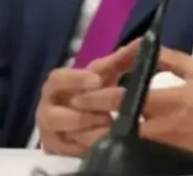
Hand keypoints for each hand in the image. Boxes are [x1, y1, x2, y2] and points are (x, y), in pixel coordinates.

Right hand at [35, 41, 139, 156]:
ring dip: (85, 132)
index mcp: (58, 85)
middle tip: (107, 115)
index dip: (76, 79)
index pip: (58, 79)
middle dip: (81, 116)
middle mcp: (48, 108)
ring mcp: (51, 131)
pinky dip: (84, 146)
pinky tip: (104, 141)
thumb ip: (121, 59)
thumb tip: (144, 41)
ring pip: (61, 135)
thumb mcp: (105, 73)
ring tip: (108, 127)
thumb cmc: (92, 89)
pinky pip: (68, 151)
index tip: (97, 80)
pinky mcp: (57, 148)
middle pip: (54, 115)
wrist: (82, 116)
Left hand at [73, 47, 192, 168]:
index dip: (97, 97)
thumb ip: (173, 60)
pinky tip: (117, 142)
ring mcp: (163, 147)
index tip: (81, 94)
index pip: (122, 99)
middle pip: (115, 127)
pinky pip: (139, 153)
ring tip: (91, 128)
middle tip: (79, 115)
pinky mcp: (169, 160)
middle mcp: (159, 127)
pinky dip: (125, 146)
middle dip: (94, 121)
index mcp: (167, 101)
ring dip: (106, 135)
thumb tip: (149, 50)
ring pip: (124, 142)